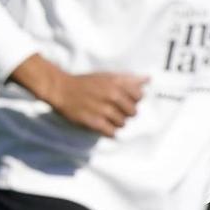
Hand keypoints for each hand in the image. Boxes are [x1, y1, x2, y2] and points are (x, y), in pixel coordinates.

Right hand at [11, 54, 145, 136]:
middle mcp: (111, 97)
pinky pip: (111, 133)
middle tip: (114, 110)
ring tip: (106, 117)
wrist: (61, 89)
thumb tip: (148, 79)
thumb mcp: (106, 76)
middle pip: (132, 112)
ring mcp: (103, 110)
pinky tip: (102, 125)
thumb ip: (127, 79)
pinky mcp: (94, 123)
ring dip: (116, 122)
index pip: (139, 97)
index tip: (123, 100)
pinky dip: (109, 131)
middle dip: (125, 112)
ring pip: (122, 124)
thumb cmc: (85, 82)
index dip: (132, 99)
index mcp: (116, 85)